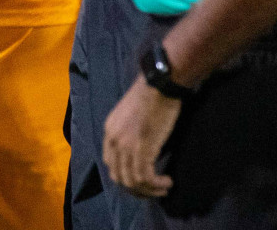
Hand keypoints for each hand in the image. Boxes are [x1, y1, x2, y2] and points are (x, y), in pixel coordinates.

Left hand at [103, 75, 180, 198]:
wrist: (159, 85)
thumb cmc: (151, 96)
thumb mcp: (132, 116)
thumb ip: (130, 133)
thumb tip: (142, 151)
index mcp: (109, 131)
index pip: (110, 163)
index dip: (126, 176)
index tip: (143, 180)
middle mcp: (113, 140)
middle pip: (118, 176)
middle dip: (136, 189)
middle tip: (153, 190)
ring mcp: (125, 145)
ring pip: (132, 181)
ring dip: (149, 190)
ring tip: (164, 188)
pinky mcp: (141, 149)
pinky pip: (144, 178)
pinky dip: (156, 185)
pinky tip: (167, 182)